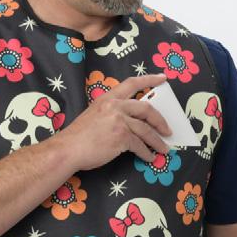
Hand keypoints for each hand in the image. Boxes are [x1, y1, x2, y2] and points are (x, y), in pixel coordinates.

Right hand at [54, 73, 172, 170]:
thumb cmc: (79, 135)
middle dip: (160, 120)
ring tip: (164, 149)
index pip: (132, 83)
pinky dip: (146, 152)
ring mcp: (119, 121)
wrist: (68, 149)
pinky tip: (149, 157)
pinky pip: (139, 145)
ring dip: (157, 141)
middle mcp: (115, 106)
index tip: (163, 78)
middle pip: (146, 108)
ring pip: (146, 130)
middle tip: (168, 129)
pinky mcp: (121, 137)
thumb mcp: (95, 114)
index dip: (150, 80)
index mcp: (108, 98)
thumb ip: (112, 112)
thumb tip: (132, 121)